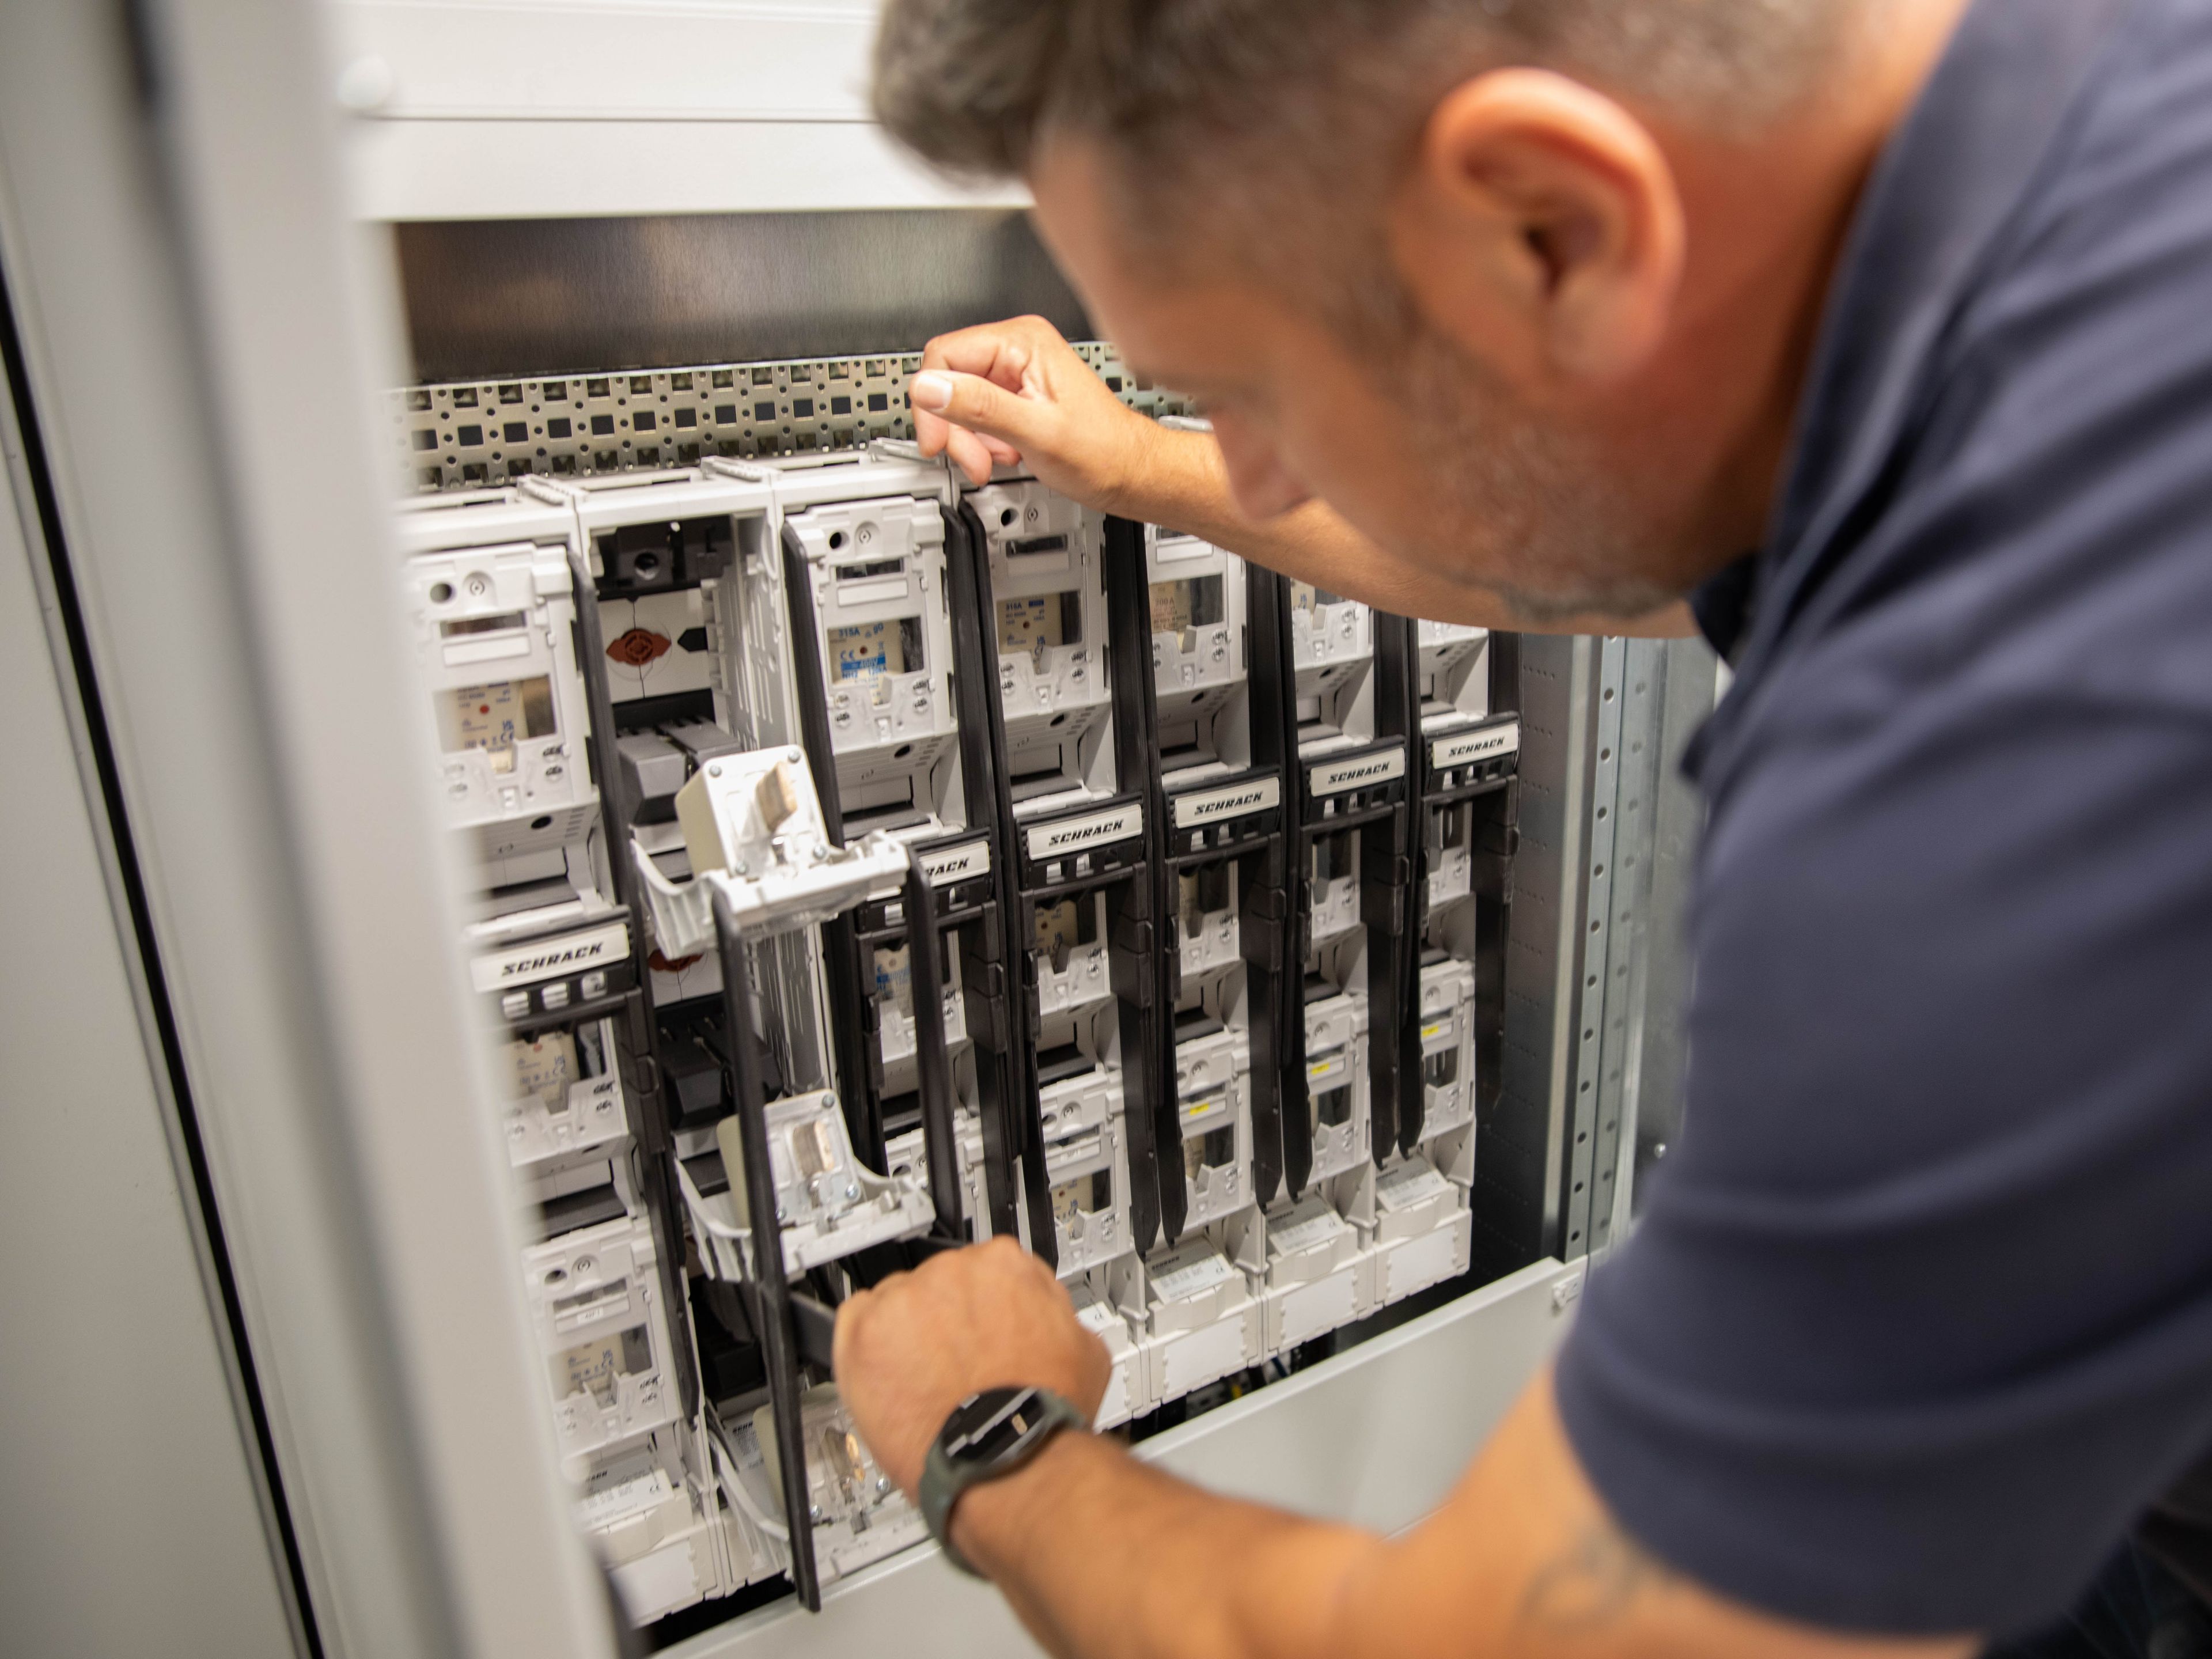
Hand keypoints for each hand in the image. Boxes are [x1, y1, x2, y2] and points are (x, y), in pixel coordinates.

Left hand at [832, 1236, 1111, 1496]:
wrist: (1008, 1461)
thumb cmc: (1043, 1416)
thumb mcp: (1084, 1347)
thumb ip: (1052, 1312)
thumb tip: (1045, 1314)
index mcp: (1004, 1264)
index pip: (982, 1268)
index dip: (980, 1307)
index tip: (976, 1330)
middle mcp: (952, 1271)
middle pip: (937, 1284)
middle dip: (943, 1320)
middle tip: (952, 1364)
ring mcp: (905, 1299)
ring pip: (895, 1304)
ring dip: (904, 1336)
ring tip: (923, 1382)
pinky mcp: (864, 1334)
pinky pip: (853, 1324)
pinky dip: (864, 1349)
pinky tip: (889, 1379)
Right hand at [909, 315, 1163, 507]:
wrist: (1129, 471)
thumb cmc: (1102, 451)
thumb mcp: (1036, 431)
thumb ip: (980, 406)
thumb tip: (929, 387)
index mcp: (1023, 341)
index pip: (943, 355)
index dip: (933, 402)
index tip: (939, 439)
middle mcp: (1018, 348)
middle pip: (949, 380)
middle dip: (956, 427)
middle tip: (974, 459)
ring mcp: (1016, 371)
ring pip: (960, 401)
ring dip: (971, 439)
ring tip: (999, 458)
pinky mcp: (1017, 394)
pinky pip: (979, 414)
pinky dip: (984, 441)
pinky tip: (1008, 452)